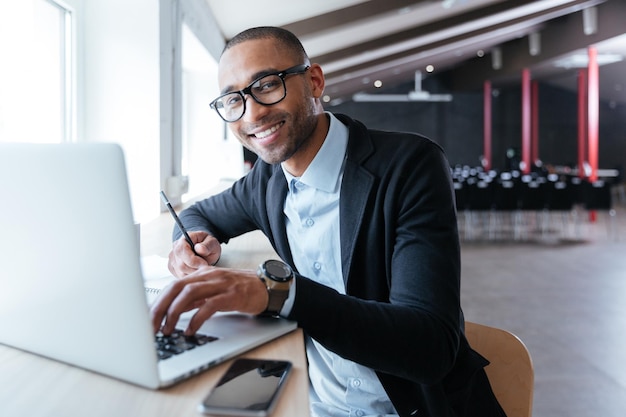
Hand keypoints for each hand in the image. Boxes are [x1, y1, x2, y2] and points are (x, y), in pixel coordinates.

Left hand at [150, 266, 268, 334]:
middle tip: (150, 327)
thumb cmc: (239, 290)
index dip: (156, 303)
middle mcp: (208, 277)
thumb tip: (171, 311)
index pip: (171, 286)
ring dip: (174, 312)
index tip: (146, 319)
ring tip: (167, 329)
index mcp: (200, 275)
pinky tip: (191, 330)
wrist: (266, 287)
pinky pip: (209, 305)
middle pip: (175, 288)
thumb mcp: (213, 291)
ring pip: (189, 293)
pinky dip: (197, 318)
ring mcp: (220, 284)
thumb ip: (193, 299)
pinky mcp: (231, 295)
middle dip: (159, 308)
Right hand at [168, 231, 221, 277]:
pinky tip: (197, 272)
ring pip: (181, 272)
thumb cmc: (207, 245)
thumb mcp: (212, 243)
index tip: (204, 264)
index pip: (182, 251)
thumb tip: (200, 248)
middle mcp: (175, 249)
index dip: (193, 260)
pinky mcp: (173, 268)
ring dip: (194, 274)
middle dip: (195, 269)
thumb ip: (207, 245)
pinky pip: (180, 277)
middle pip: (181, 264)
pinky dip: (190, 277)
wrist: (204, 250)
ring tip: (202, 270)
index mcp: (183, 240)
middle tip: (206, 269)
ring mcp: (173, 259)